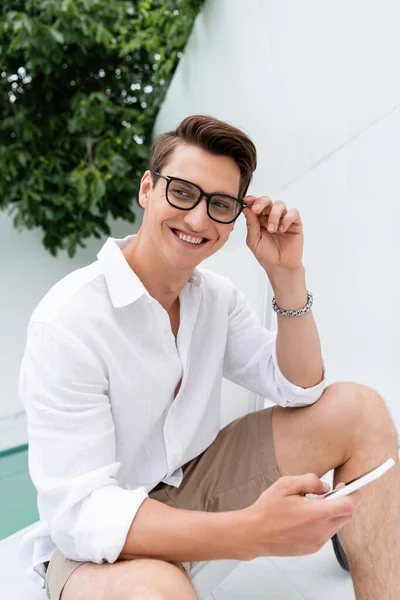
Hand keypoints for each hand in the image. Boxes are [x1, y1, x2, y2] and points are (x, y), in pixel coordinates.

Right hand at [242, 474, 361, 560]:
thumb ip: (309, 481)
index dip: (354, 493)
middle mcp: (320, 531)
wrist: (254, 533)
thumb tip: (325, 486)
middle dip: (344, 501)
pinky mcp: (313, 548)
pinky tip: (308, 516)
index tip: (349, 485)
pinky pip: (327, 533)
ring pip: (337, 524)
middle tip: (332, 492)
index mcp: (315, 514)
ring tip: (313, 504)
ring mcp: (317, 542)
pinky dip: (324, 522)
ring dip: (333, 512)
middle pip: (347, 515)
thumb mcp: (286, 484)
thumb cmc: (267, 510)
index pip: (349, 505)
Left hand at [243, 195, 303, 271]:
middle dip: (261, 202)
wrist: (280, 267)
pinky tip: (282, 230)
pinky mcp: (295, 223)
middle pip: (267, 201)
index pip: (255, 205)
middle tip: (257, 210)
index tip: (246, 200)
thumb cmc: (266, 255)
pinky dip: (287, 219)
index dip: (251, 200)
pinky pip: (293, 212)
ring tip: (272, 230)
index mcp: (259, 220)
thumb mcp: (254, 241)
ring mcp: (284, 219)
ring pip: (280, 205)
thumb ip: (251, 225)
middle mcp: (271, 217)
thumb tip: (246, 209)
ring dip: (274, 215)